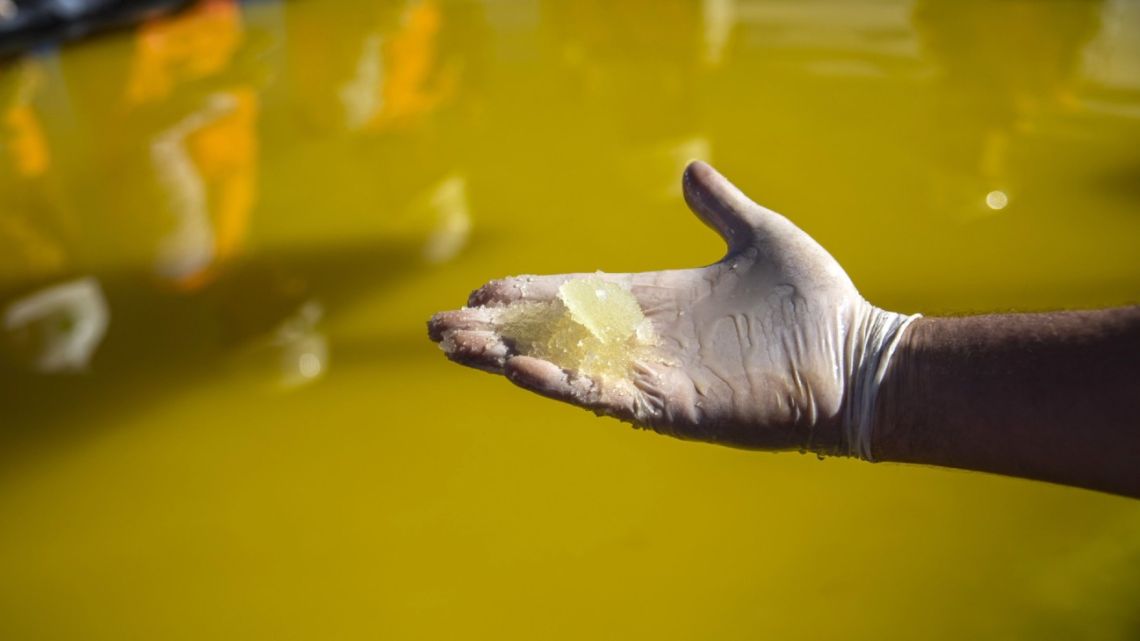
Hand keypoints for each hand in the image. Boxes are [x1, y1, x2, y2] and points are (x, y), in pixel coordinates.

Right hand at [429, 161, 916, 455]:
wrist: (857, 358)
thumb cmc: (815, 302)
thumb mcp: (760, 236)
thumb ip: (721, 208)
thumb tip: (691, 170)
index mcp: (656, 300)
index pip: (574, 296)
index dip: (527, 294)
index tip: (480, 289)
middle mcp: (645, 341)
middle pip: (553, 335)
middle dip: (496, 331)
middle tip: (436, 328)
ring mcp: (654, 376)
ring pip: (564, 367)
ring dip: (507, 358)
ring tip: (454, 347)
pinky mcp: (671, 408)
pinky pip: (604, 396)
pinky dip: (560, 384)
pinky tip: (518, 370)